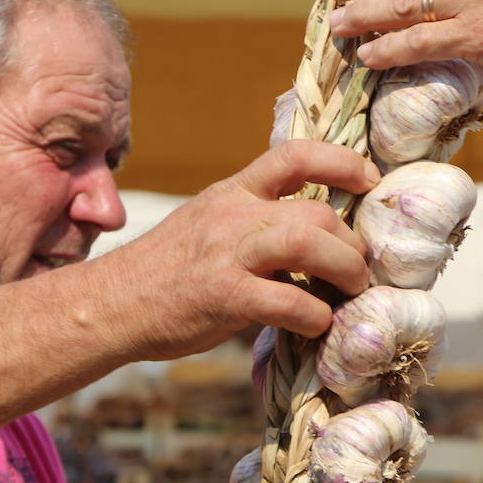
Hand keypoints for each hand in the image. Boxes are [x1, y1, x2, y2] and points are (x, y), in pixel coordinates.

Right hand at [100, 140, 379, 359]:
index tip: (371, 179)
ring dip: (345, 271)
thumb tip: (313, 235)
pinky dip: (316, 317)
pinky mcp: (226, 297)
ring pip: (309, 243)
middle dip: (352, 243)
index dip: (341, 162)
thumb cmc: (165, 273)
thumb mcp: (207, 224)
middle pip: (316, 211)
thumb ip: (253, 221)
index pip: (293, 155)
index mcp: (232, 192)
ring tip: (351, 292)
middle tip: (359, 270)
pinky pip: (290, 302)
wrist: (111, 305)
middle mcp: (233, 215)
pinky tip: (316, 326)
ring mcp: (229, 254)